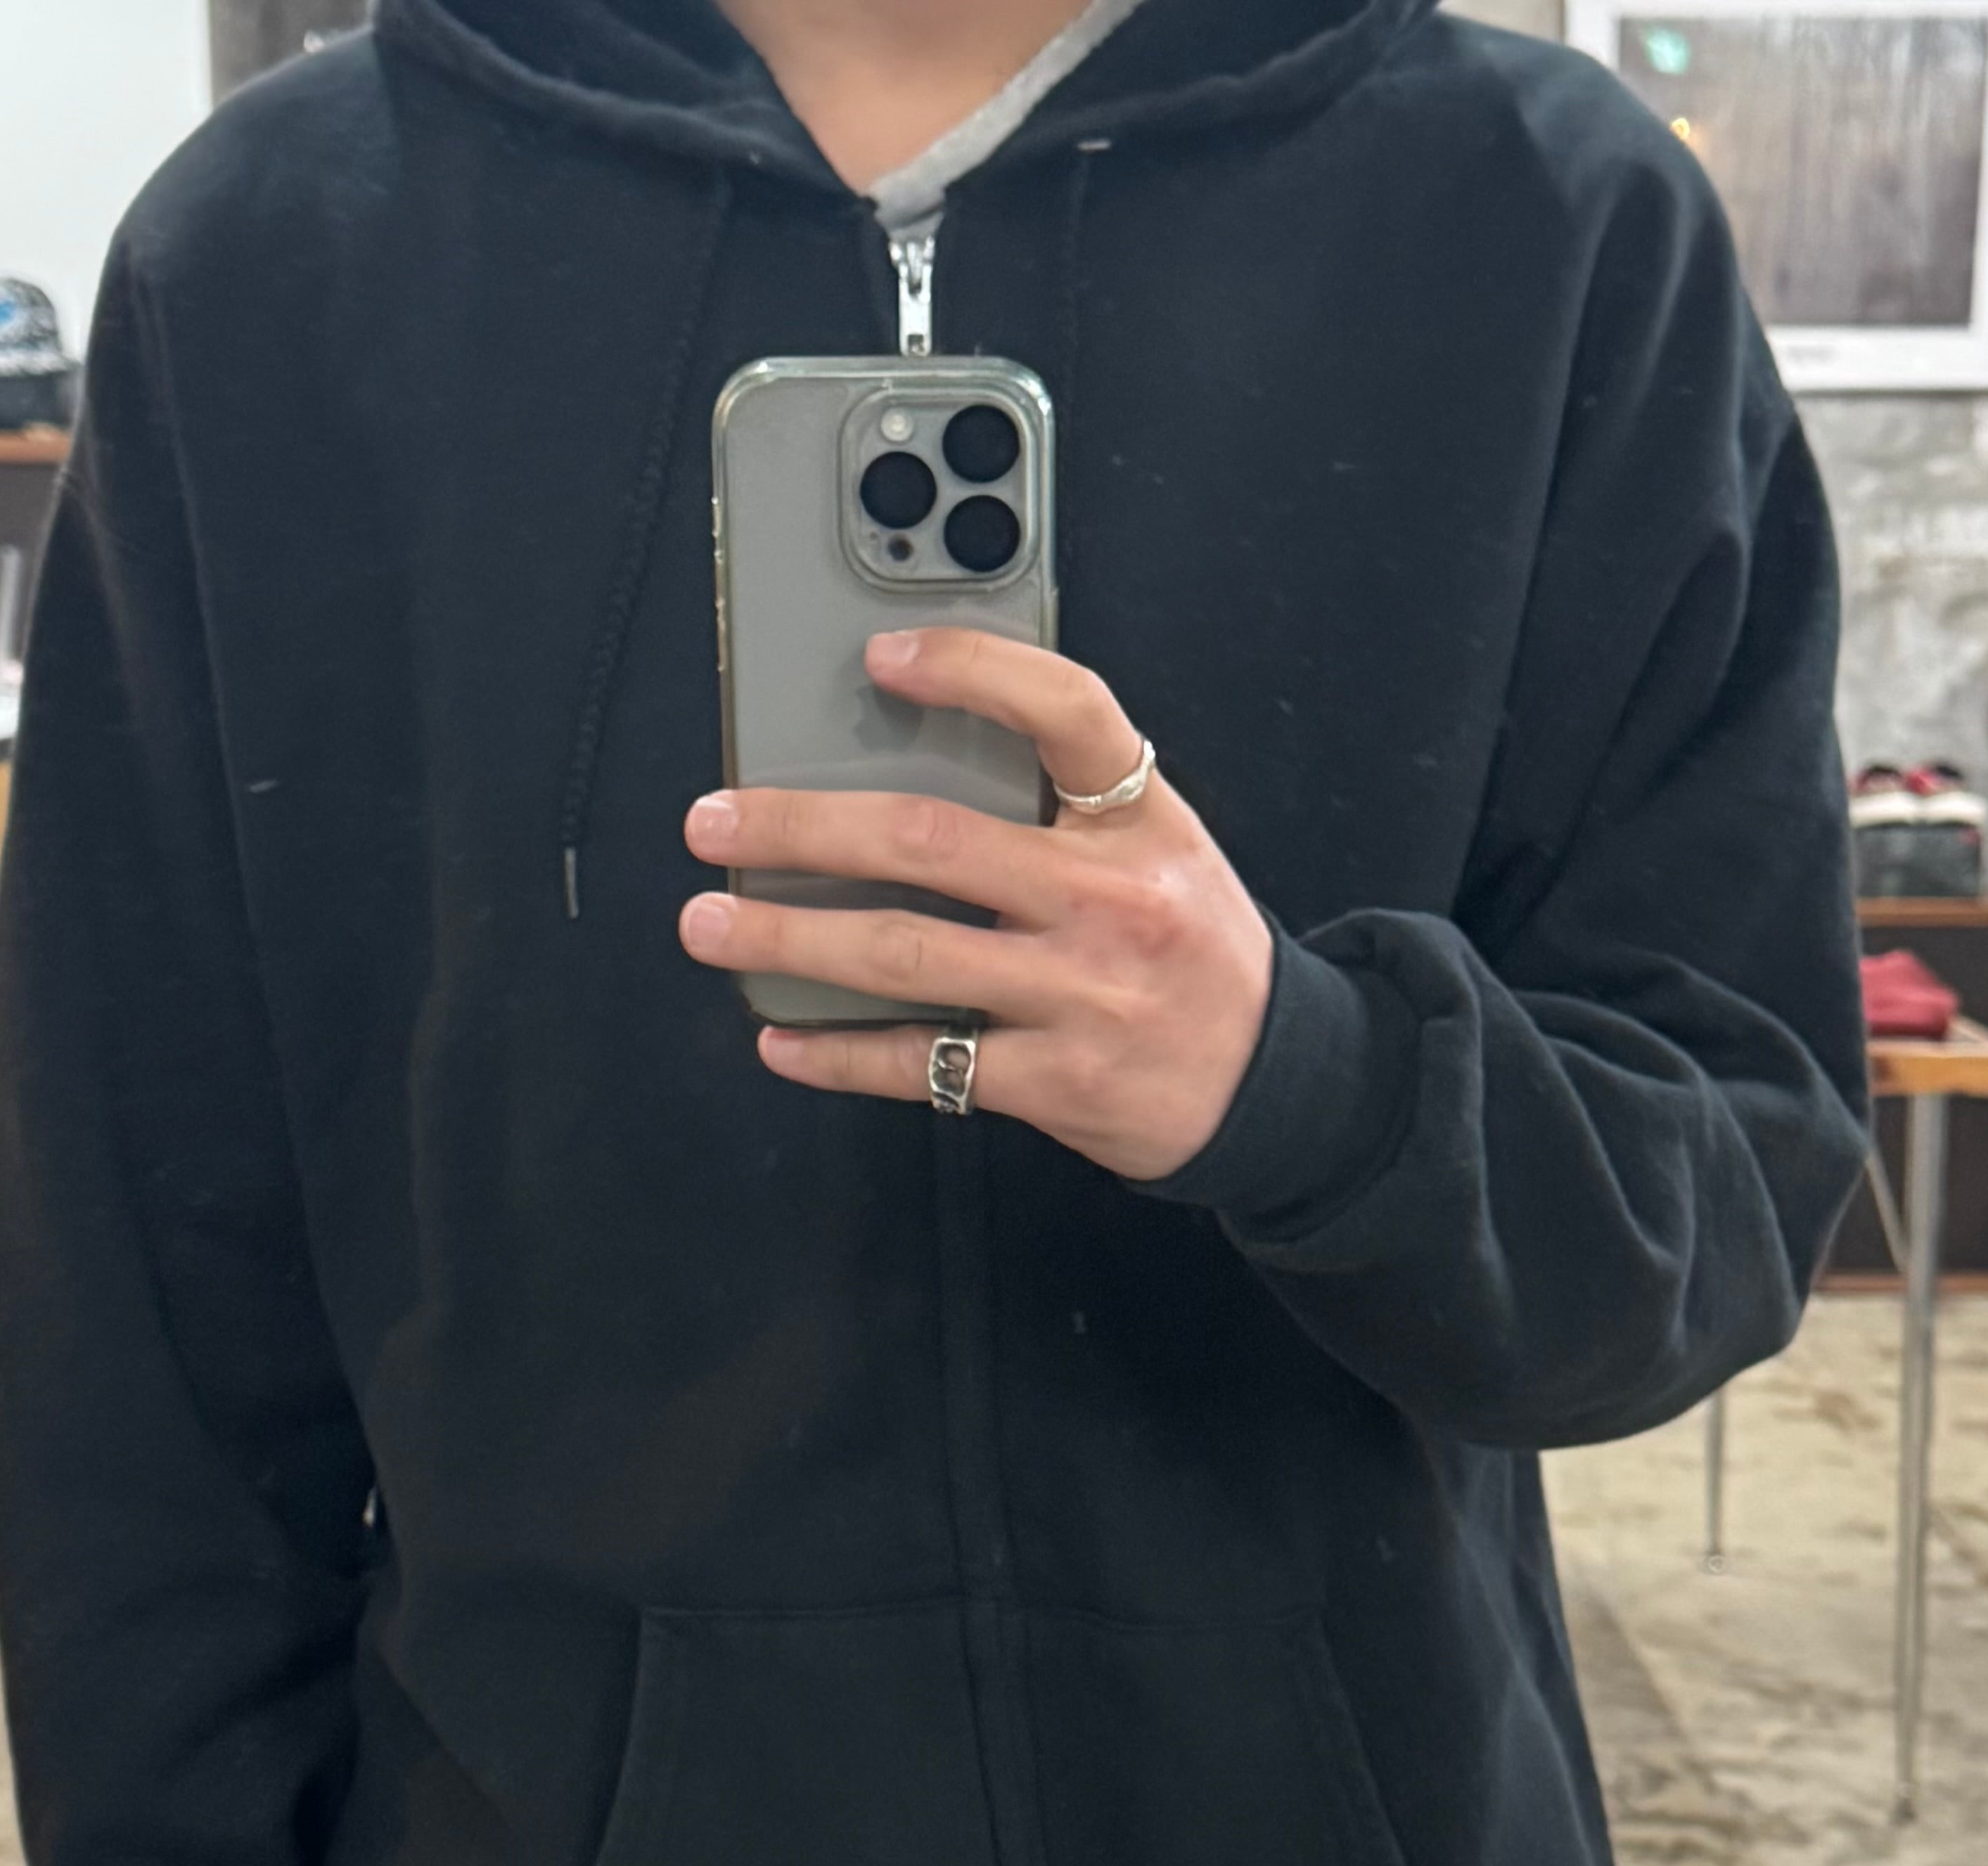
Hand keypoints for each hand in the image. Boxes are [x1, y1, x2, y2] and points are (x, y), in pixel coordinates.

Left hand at [679, 630, 1277, 1182]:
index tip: (880, 659)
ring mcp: (1083, 995)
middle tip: (715, 823)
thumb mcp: (1160, 850)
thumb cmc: (1191, 950)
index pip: (1065, 712)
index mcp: (1142, 822)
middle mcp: (1113, 901)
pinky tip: (783, 1039)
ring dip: (789, 940)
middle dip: (802, 830)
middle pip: (933, 841)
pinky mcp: (1058, 1081)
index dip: (972, 671)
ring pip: (907, 955)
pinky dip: (841, 1054)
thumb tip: (906, 764)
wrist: (1275, 1084)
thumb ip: (1064, 807)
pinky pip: (927, 1064)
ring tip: (712, 925)